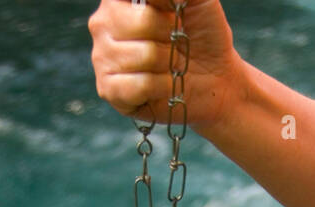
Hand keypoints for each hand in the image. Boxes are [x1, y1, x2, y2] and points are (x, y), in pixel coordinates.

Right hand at [88, 0, 240, 130]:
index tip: (176, 14)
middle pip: (142, 22)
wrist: (213, 79)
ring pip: (143, 55)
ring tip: (169, 65)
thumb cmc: (201, 35)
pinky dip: (162, 87)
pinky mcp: (108, 90)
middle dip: (169, 36)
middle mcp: (103, 23)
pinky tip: (162, 86)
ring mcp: (101, 57)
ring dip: (168, 64)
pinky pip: (140, 85)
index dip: (164, 8)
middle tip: (173, 43)